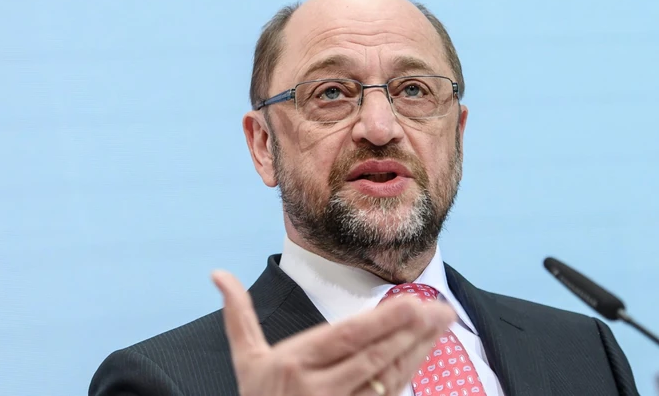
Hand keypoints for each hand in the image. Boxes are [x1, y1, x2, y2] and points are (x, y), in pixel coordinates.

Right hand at [212, 270, 455, 395]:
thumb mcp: (245, 361)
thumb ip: (238, 316)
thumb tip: (218, 274)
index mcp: (296, 364)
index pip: (345, 340)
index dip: (380, 323)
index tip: (411, 304)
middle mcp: (320, 388)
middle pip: (373, 357)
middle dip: (409, 331)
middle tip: (439, 309)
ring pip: (387, 378)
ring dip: (417, 350)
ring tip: (440, 324)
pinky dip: (408, 373)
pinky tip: (423, 352)